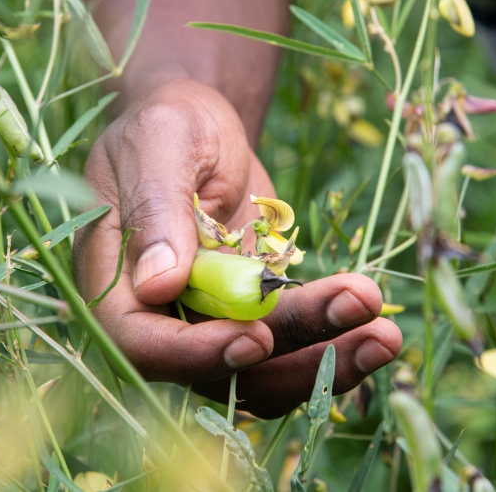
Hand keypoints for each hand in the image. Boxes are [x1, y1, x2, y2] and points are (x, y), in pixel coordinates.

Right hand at [73, 79, 401, 417]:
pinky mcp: (248, 319)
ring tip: (384, 335)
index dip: (193, 353)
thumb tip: (158, 285)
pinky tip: (376, 329)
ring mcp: (203, 324)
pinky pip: (286, 350)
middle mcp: (154, 317)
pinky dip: (331, 346)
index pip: (140, 342)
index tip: (255, 336)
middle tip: (361, 323)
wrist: (201, 128)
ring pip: (258, 373)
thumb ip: (156, 207)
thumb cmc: (168, 122)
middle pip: (213, 369)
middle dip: (289, 358)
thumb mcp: (161, 142)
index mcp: (111, 279)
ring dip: (323, 363)